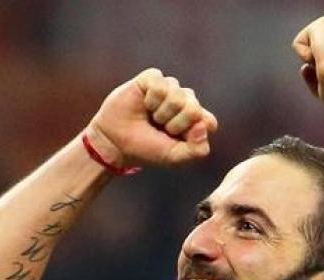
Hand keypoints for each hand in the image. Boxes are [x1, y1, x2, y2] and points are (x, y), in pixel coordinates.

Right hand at [87, 68, 218, 167]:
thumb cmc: (146, 149)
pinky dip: (151, 99)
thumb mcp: (174, 157)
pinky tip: (144, 104)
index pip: (208, 122)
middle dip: (175, 124)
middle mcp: (185, 101)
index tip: (175, 140)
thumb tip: (204, 125)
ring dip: (160, 113)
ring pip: (177, 95)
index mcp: (195, 120)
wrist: (115, 142)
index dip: (191, 133)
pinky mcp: (152, 78)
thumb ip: (197, 150)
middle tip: (160, 128)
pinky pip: (160, 84)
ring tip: (151, 117)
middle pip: (194, 109)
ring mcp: (170, 88)